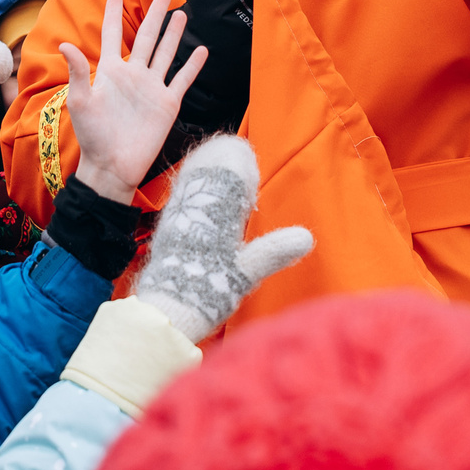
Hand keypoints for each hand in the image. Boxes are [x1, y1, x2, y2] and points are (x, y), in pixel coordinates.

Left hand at [62, 0, 204, 205]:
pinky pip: (182, 79)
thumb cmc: (93, 136)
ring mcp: (151, 88)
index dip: (113, 15)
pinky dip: (192, 65)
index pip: (112, 36)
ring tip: (180, 14)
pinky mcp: (167, 104)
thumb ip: (77, 72)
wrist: (113, 165)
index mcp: (110, 72)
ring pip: (165, 54)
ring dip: (173, 34)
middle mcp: (133, 75)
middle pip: (146, 38)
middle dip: (154, 16)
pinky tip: (201, 50)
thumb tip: (65, 43)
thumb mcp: (80, 101)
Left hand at [131, 134, 313, 341]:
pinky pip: (185, 190)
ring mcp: (178, 210)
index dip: (243, 163)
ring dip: (215, 177)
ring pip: (195, 173)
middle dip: (229, 165)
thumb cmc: (205, 291)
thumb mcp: (246, 272)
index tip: (252, 180)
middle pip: (209, 161)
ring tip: (230, 196)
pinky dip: (202, 191)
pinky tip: (212, 209)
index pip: (227, 162)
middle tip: (243, 184)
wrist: (165, 309)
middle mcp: (192, 201)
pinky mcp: (169, 223)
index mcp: (214, 207)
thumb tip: (305, 237)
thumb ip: (274, 250)